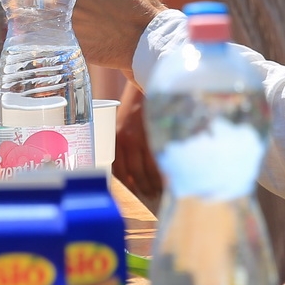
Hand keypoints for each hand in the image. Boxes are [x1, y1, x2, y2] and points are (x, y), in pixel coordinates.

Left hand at [42, 0, 161, 69]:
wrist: (145, 38)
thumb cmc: (137, 8)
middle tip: (27, 0)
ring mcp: (62, 23)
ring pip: (31, 19)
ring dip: (30, 19)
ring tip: (34, 20)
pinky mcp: (66, 45)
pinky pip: (44, 39)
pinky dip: (43, 38)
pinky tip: (47, 38)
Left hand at [110, 79, 162, 212]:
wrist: (148, 89)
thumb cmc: (136, 110)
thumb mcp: (123, 126)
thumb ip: (123, 145)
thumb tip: (130, 172)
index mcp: (116, 139)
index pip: (119, 170)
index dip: (128, 185)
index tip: (134, 193)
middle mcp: (127, 140)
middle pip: (134, 173)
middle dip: (142, 187)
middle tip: (149, 196)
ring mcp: (142, 138)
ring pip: (148, 169)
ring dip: (154, 183)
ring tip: (159, 192)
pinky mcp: (155, 135)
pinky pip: (159, 160)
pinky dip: (163, 173)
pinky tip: (167, 179)